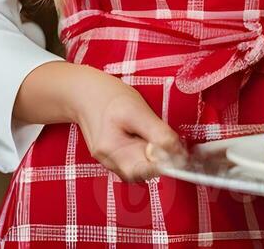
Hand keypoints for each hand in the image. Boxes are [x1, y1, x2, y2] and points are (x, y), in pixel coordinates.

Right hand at [67, 67, 184, 182]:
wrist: (85, 92)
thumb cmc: (109, 97)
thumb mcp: (138, 110)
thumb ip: (158, 134)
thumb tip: (178, 154)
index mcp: (112, 150)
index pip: (146, 171)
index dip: (166, 163)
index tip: (178, 152)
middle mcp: (109, 161)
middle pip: (144, 173)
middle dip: (159, 158)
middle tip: (163, 137)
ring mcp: (109, 162)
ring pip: (140, 168)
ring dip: (151, 155)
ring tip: (146, 131)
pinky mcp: (112, 158)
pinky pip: (134, 163)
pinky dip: (143, 153)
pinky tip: (139, 135)